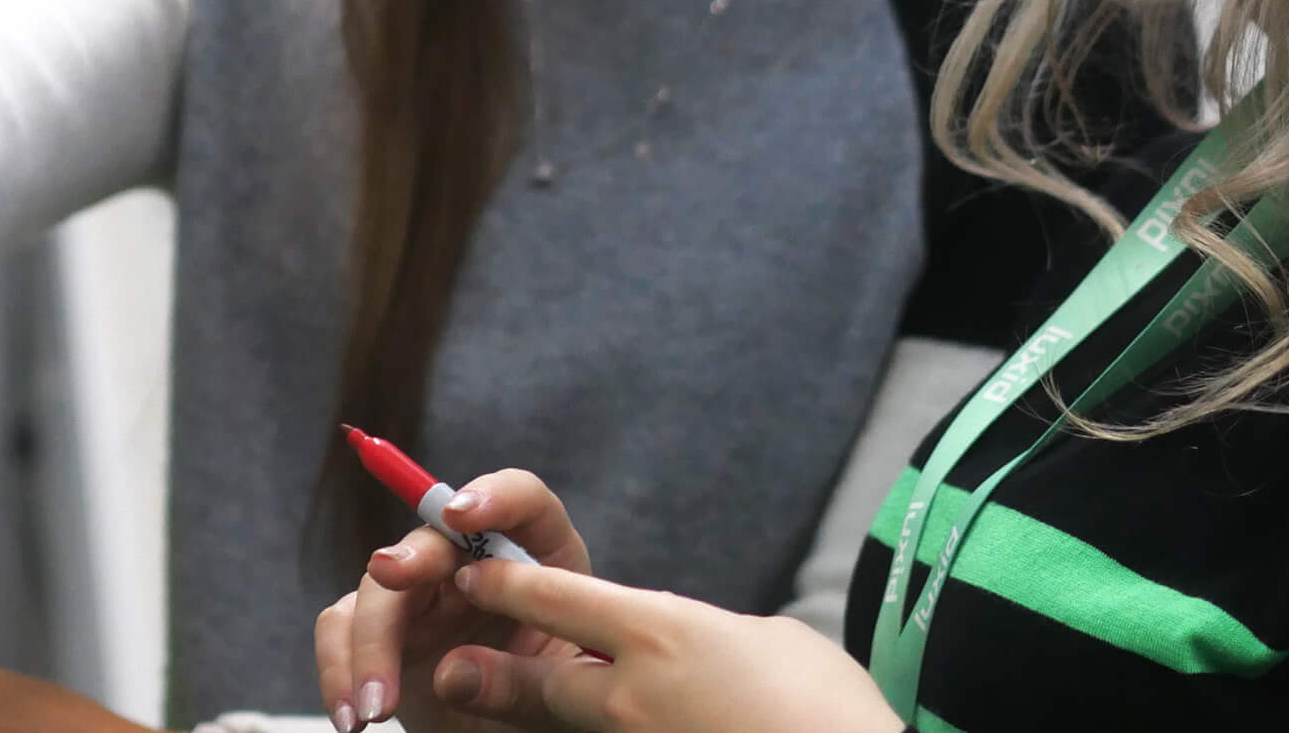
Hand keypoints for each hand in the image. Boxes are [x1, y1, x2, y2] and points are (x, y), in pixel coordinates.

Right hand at [319, 470, 591, 732]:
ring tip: (376, 709)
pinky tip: (351, 718)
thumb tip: (447, 672)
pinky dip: (338, 669)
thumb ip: (519, 681)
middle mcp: (477, 563)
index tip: (460, 515)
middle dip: (410, 556)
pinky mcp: (385, 630)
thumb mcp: (566, 695)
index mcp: (541, 560)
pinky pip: (342, 627)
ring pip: (379, 585)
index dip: (494, 497)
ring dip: (369, 642)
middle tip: (389, 572)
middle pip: (435, 537)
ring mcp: (426, 594)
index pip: (522, 504)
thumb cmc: (568, 711)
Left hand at [423, 561, 898, 732]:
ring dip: (541, 718)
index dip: (509, 584)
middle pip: (543, 679)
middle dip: (498, 673)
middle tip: (455, 666)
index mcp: (666, 633)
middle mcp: (637, 694)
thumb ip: (714, 636)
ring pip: (571, 726)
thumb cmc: (833, 706)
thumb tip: (698, 644)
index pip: (561, 599)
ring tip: (499, 708)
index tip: (473, 572)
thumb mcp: (773, 643)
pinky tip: (599, 731)